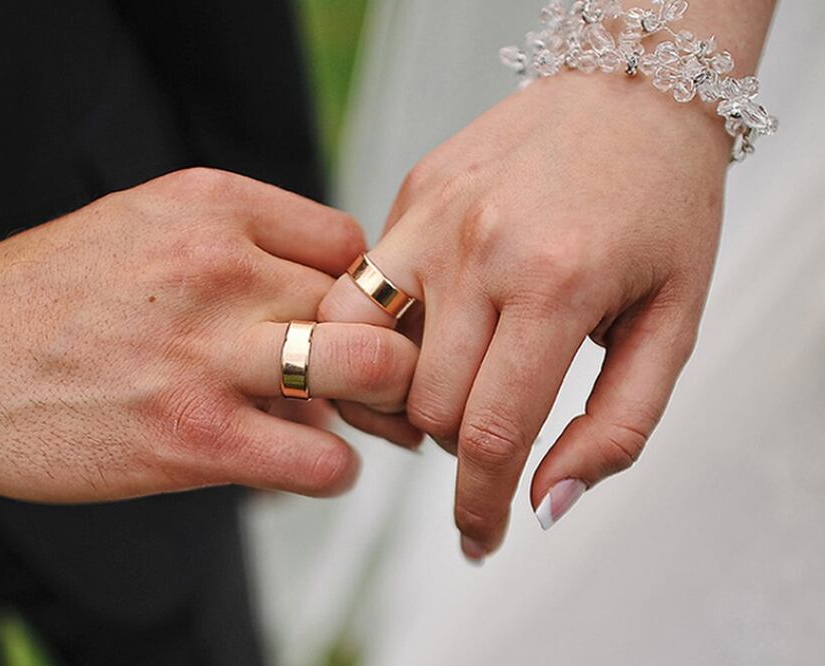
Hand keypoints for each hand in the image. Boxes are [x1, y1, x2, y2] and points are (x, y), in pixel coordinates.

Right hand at [0, 168, 418, 502]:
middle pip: (370, 304)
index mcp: (208, 204)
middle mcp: (217, 266)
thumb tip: (319, 314)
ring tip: (336, 421)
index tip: (335, 326)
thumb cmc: (44, 297)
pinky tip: (296, 464)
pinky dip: (328, 470)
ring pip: (371, 370)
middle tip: (364, 381)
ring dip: (370, 407)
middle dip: (380, 349)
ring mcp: (206, 353)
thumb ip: (233, 251)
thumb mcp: (139, 226)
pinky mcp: (192, 438)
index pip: (348, 243)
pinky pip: (321, 461)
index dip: (356, 293)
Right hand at [319, 73, 729, 558]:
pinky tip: (427, 328)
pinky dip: (381, 332)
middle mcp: (479, 247)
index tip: (478, 540)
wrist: (632, 90)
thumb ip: (617, 427)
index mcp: (557, 283)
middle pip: (425, 406)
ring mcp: (431, 215)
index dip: (479, 506)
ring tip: (441, 388)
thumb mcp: (675, 325)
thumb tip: (547, 504)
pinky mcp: (407, 196)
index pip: (488, 432)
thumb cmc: (662, 208)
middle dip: (459, 443)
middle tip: (496, 422)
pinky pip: (363, 290)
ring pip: (362, 351)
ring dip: (398, 395)